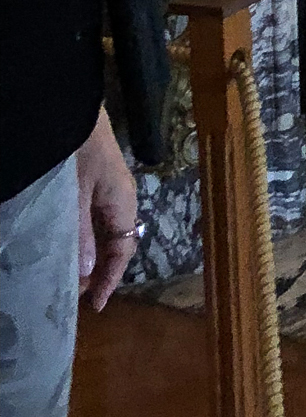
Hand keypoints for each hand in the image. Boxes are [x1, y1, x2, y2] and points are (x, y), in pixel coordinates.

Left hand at [75, 107, 138, 310]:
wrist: (70, 110)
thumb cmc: (76, 152)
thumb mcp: (75, 196)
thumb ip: (82, 234)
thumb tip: (87, 273)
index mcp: (123, 202)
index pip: (123, 250)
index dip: (110, 279)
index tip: (96, 306)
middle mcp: (122, 199)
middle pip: (117, 243)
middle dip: (100, 271)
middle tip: (77, 295)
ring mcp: (110, 190)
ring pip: (107, 233)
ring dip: (93, 256)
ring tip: (73, 276)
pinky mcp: (98, 183)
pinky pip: (98, 220)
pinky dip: (88, 239)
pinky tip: (73, 246)